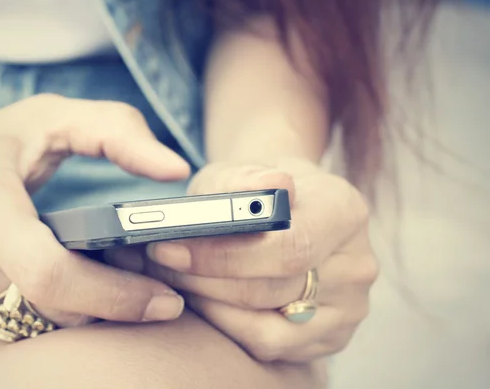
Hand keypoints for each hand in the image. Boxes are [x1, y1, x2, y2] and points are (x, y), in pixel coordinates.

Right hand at [0, 94, 189, 355]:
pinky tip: (33, 286)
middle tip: (128, 275)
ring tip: (78, 271)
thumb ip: (118, 133)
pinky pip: (4, 337)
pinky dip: (32, 317)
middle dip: (103, 301)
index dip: (116, 296)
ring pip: (33, 329)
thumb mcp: (48, 120)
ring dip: (70, 310)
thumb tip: (177, 170)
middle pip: (53, 311)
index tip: (164, 300)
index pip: (52, 275)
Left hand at [106, 159, 377, 362]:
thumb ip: (247, 179)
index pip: (288, 247)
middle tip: (157, 265)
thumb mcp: (242, 171)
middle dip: (202, 280)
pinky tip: (203, 301)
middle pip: (272, 289)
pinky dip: (227, 325)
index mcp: (345, 210)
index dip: (222, 255)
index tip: (169, 249)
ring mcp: (349, 307)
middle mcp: (357, 263)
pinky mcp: (331, 336)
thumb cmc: (257, 192)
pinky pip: (268, 344)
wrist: (288, 210)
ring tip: (173, 280)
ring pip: (267, 325)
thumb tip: (270, 187)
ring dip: (208, 303)